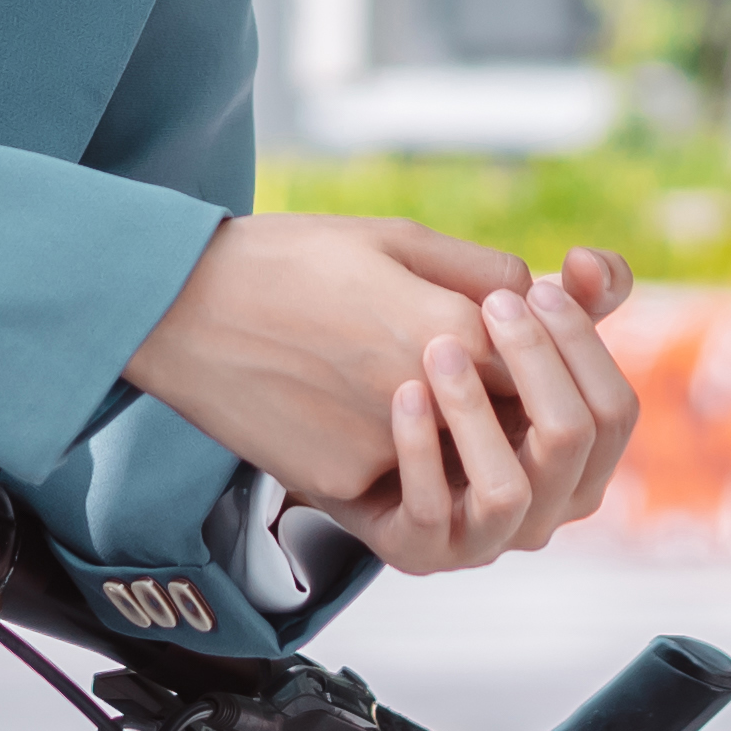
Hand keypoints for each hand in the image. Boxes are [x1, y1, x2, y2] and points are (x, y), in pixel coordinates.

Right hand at [122, 215, 532, 504]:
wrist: (181, 305)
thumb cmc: (290, 259)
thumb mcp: (394, 237)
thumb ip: (482, 270)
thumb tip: (538, 302)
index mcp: (449, 326)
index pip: (550, 366)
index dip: (548, 355)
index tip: (523, 338)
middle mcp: (426, 399)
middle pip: (520, 433)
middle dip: (519, 412)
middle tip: (490, 387)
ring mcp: (383, 452)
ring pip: (466, 476)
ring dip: (464, 448)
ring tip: (426, 404)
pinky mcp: (340, 488)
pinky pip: (400, 493)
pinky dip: (397, 463)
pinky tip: (359, 415)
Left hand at [312, 248, 640, 577]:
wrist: (343, 412)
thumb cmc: (442, 365)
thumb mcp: (502, 324)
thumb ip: (559, 295)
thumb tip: (590, 262)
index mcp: (581, 458)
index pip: (615, 410)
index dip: (582, 345)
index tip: (536, 289)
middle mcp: (547, 506)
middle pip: (572, 442)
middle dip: (536, 363)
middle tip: (493, 304)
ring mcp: (487, 537)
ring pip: (509, 490)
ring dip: (475, 411)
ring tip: (439, 348)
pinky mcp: (423, 552)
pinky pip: (432, 513)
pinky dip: (420, 449)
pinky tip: (402, 392)